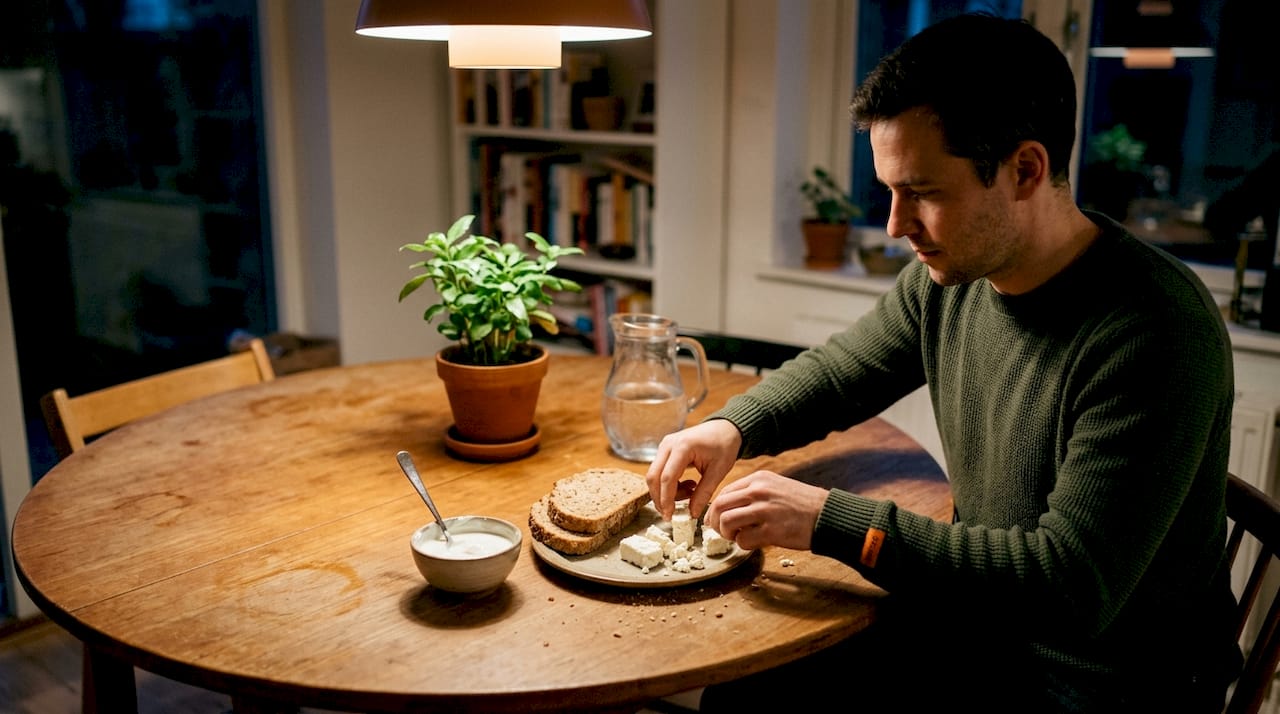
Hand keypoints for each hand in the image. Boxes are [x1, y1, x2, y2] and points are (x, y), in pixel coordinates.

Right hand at [646, 419, 742, 519]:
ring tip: (690, 493)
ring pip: (654, 476)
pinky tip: (688, 486)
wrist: (724, 428)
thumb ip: (704, 493)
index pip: (667, 478)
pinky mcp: (665, 450)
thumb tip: (692, 513)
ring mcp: (664, 446)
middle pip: (654, 477)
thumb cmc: (724, 445)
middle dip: (660, 499)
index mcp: (683, 446)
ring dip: (666, 492)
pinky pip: (660, 472)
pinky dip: (669, 485)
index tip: (670, 516)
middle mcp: (668, 444)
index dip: (666, 499)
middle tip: (671, 514)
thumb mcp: (718, 471)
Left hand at [704, 471, 827, 550]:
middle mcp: (758, 492)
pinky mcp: (770, 530)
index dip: (716, 508)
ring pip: (726, 522)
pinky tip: (753, 543)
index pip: (725, 492)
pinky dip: (742, 544)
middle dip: (714, 521)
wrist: (827, 515)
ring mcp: (764, 511)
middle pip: (720, 506)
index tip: (717, 519)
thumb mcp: (776, 486)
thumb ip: (754, 493)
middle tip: (720, 531)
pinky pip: (742, 540)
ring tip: (736, 537)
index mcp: (759, 479)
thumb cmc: (803, 504)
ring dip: (726, 534)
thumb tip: (730, 507)